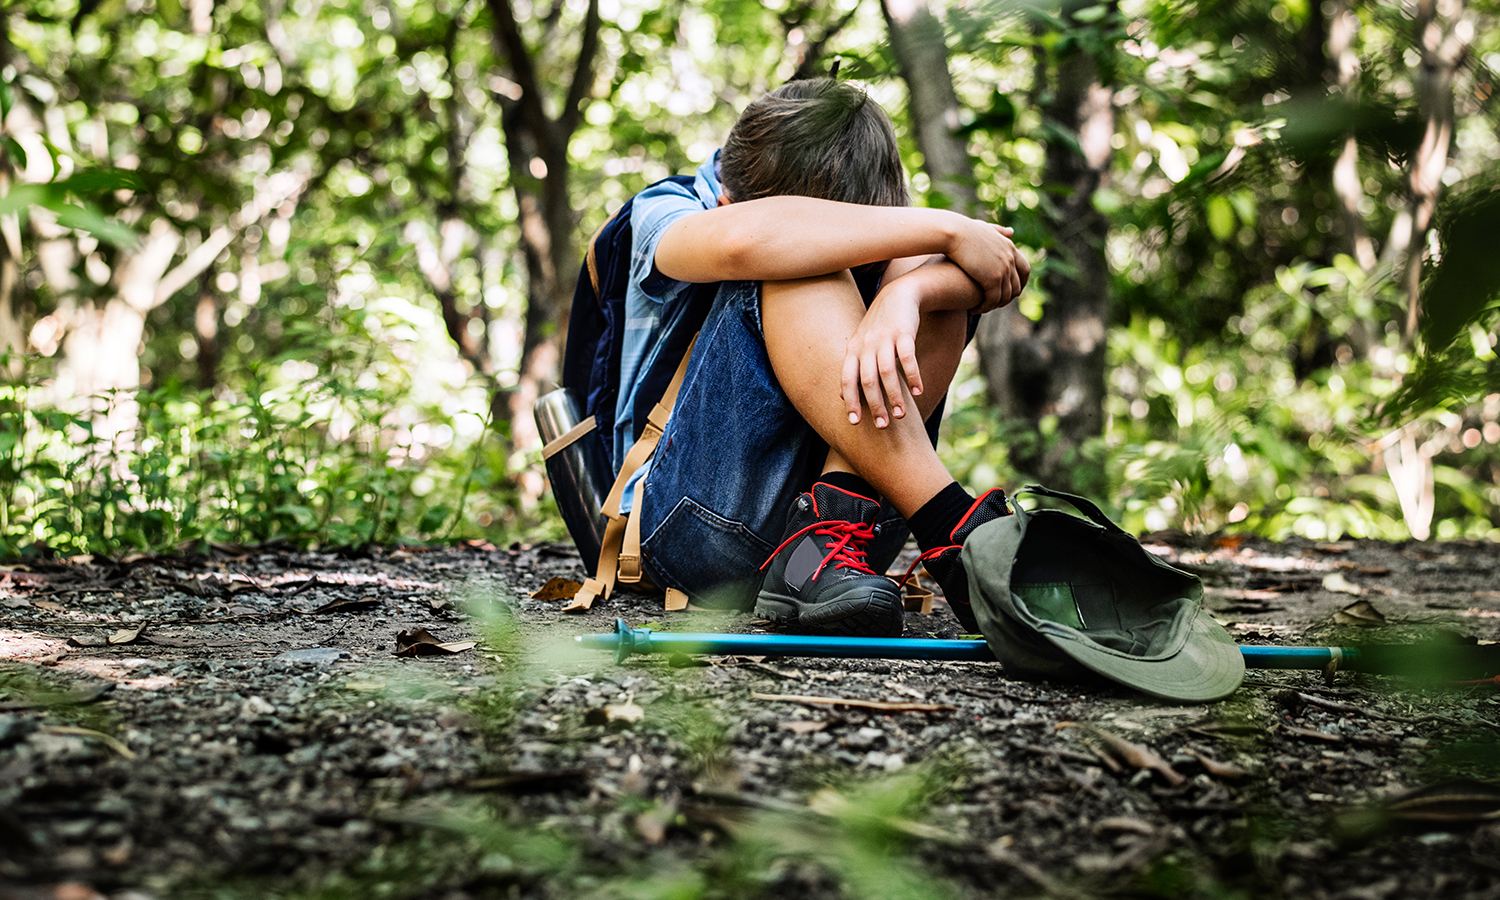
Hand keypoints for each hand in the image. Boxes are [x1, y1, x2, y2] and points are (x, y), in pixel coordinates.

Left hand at [841, 279, 922, 428]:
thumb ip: (852, 369)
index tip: (854, 423)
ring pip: (887, 372)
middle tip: (883, 426)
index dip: (850, 401)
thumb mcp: (860, 345)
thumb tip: (841, 396)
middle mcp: (866, 345)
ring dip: (895, 395)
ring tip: (901, 414)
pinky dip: (913, 376)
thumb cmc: (879, 326)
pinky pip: (908, 358)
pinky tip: (919, 391)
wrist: (899, 295)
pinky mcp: (904, 333)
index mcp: (853, 350)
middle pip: (867, 380)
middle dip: (875, 405)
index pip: (847, 380)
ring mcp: (885, 338)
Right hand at [946, 219, 1030, 313]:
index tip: (1010, 291)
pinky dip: (985, 307)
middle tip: (993, 304)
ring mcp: (1003, 270)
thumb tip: (1011, 232)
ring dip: (994, 305)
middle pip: (1016, 286)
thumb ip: (999, 231)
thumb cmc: (963, 229)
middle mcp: (1010, 259)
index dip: (1020, 283)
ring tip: (982, 308)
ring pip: (1005, 296)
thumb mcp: (985, 228)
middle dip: (1007, 298)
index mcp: (1010, 247)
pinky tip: (974, 309)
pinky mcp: (993, 279)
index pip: (1024, 270)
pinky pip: (993, 300)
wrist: (953, 233)